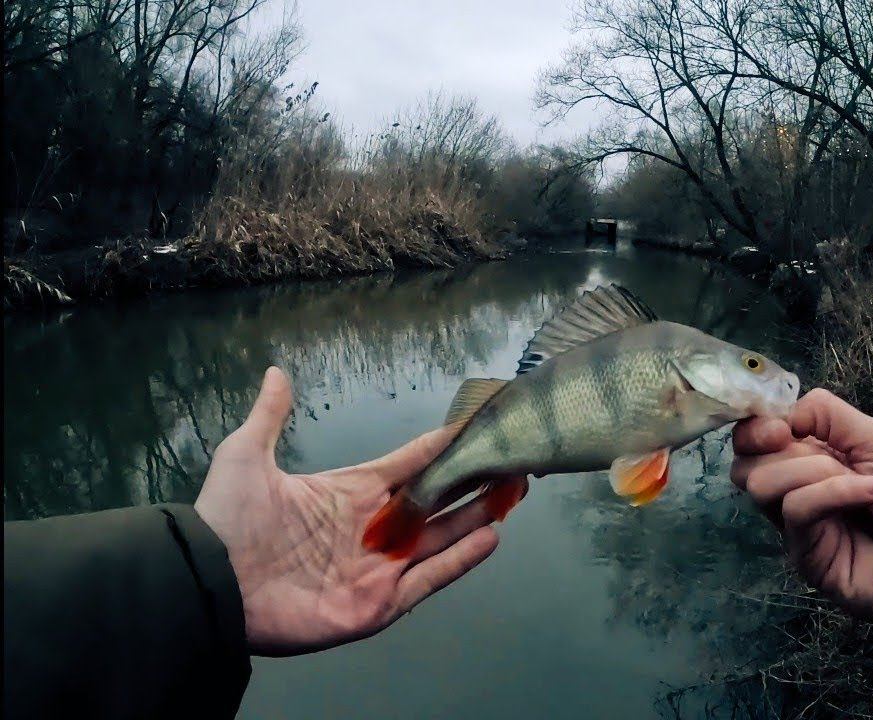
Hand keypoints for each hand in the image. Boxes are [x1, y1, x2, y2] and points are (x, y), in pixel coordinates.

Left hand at [195, 367, 522, 655]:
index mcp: (350, 493)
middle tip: (510, 462)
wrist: (210, 582)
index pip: (409, 465)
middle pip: (436, 502)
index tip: (475, 425)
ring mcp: (378, 567)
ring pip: (441, 539)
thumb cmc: (228, 518)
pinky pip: (428, 580)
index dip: (441, 447)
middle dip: (472, 483)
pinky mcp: (378, 602)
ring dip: (476, 518)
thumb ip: (270, 417)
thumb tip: (275, 373)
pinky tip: (489, 539)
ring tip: (512, 497)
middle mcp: (372, 528)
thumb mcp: (246, 456)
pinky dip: (459, 561)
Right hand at [731, 390, 872, 622]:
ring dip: (811, 470)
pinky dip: (834, 491)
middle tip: (814, 450)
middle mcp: (793, 490)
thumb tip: (783, 415)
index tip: (781, 427)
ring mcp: (795, 525)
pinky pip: (797, 509)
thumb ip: (826, 414)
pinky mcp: (803, 553)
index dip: (756, 428)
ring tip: (858, 479)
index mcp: (806, 458)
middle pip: (744, 464)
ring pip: (762, 484)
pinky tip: (871, 492)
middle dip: (776, 447)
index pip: (751, 440)